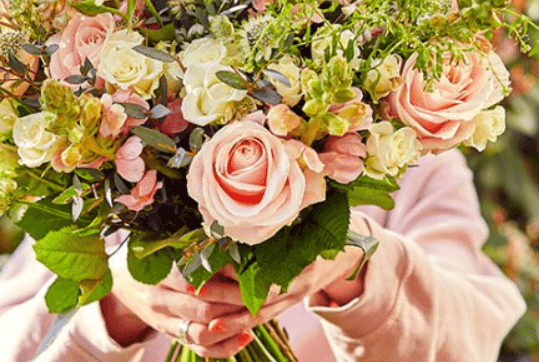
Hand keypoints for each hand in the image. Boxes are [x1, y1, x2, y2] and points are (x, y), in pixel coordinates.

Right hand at [99, 244, 255, 356]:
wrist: (124, 282)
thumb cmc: (157, 259)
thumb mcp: (172, 249)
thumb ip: (202, 252)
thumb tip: (242, 252)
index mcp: (163, 274)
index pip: (199, 281)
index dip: (229, 280)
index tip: (255, 275)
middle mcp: (162, 301)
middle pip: (203, 310)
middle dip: (237, 305)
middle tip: (266, 297)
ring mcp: (165, 322)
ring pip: (201, 334)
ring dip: (233, 328)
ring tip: (258, 316)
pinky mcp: (172, 336)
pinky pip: (199, 349)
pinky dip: (225, 347)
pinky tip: (246, 336)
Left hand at [210, 216, 370, 335]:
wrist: (346, 253)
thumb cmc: (320, 227)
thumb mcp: (304, 218)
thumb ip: (276, 218)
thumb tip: (237, 211)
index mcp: (301, 260)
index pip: (264, 273)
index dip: (235, 273)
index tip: (209, 267)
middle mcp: (297, 284)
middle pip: (255, 298)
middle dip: (222, 296)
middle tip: (192, 291)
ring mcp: (293, 298)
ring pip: (257, 314)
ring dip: (228, 317)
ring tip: (201, 321)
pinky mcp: (287, 306)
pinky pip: (262, 319)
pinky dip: (240, 324)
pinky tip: (217, 327)